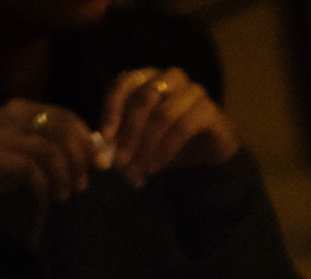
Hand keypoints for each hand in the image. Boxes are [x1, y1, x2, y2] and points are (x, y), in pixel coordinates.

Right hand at [0, 99, 104, 235]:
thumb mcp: (23, 153)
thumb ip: (53, 150)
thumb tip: (97, 156)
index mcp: (19, 109)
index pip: (66, 116)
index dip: (88, 140)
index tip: (100, 164)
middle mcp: (9, 115)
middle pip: (63, 131)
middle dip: (81, 159)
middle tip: (85, 183)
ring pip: (51, 151)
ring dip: (66, 176)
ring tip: (67, 194)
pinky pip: (32, 170)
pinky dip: (47, 187)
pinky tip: (50, 199)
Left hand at [101, 68, 241, 186]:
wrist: (210, 152)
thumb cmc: (169, 142)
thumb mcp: (139, 142)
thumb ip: (120, 144)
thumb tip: (100, 157)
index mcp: (148, 78)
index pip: (124, 83)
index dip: (112, 109)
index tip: (105, 138)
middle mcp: (170, 78)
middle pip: (143, 99)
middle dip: (129, 133)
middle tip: (121, 162)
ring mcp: (193, 91)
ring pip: (163, 114)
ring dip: (147, 145)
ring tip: (139, 169)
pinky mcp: (209, 109)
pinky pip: (183, 127)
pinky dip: (165, 150)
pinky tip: (156, 167)